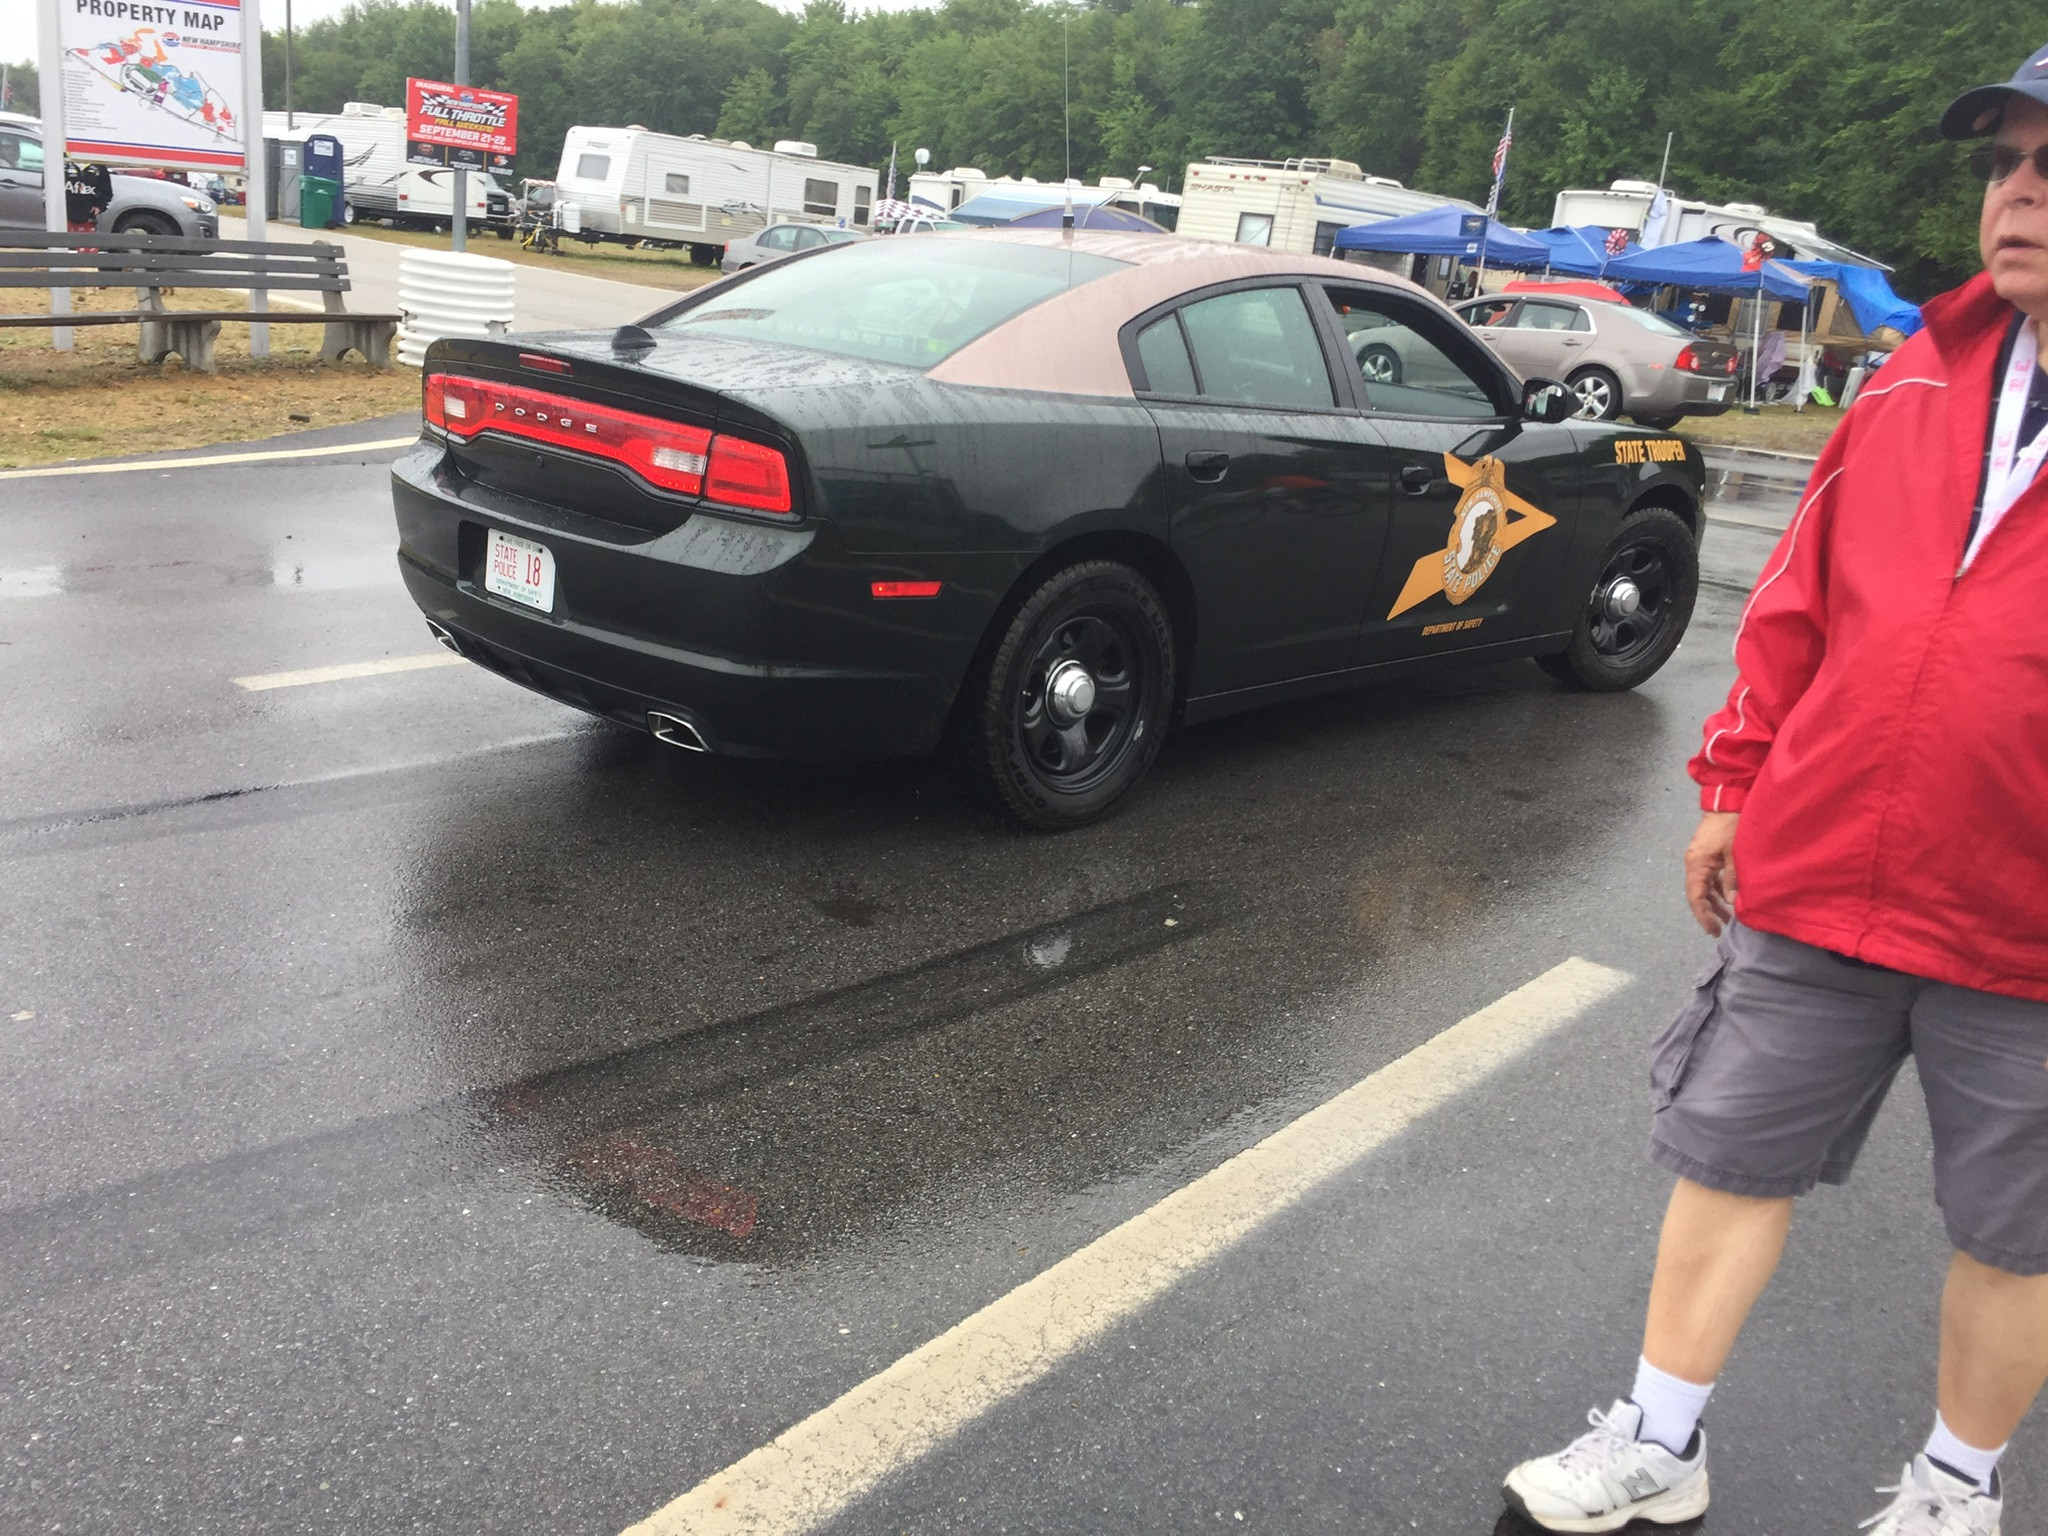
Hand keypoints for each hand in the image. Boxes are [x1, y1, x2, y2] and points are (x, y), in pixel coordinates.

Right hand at [1684, 811, 1740, 935]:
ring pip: (1703, 887)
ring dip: (1713, 902)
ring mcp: (1699, 859)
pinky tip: (1727, 898)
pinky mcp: (1707, 855)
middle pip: (1697, 894)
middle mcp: (1693, 863)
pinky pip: (1709, 878)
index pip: (1695, 896)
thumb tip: (1732, 902)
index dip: (1703, 915)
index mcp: (1696, 864)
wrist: (1727, 801)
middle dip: (1707, 912)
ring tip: (1726, 918)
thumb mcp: (1734, 854)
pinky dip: (1716, 890)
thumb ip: (1732, 879)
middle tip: (1719, 929)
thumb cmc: (1730, 825)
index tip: (1712, 929)